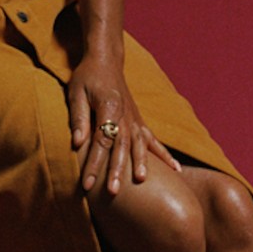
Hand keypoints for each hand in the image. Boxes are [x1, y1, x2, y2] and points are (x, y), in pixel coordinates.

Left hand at [68, 52, 183, 195]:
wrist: (106, 60)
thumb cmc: (87, 77)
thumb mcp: (76, 93)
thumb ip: (78, 117)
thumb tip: (76, 142)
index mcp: (109, 106)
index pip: (101, 140)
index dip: (94, 163)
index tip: (87, 183)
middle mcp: (125, 114)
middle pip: (122, 146)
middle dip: (118, 170)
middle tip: (113, 191)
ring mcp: (135, 118)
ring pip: (139, 144)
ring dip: (142, 163)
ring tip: (142, 180)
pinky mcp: (140, 121)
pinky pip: (154, 140)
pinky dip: (165, 155)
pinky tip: (176, 170)